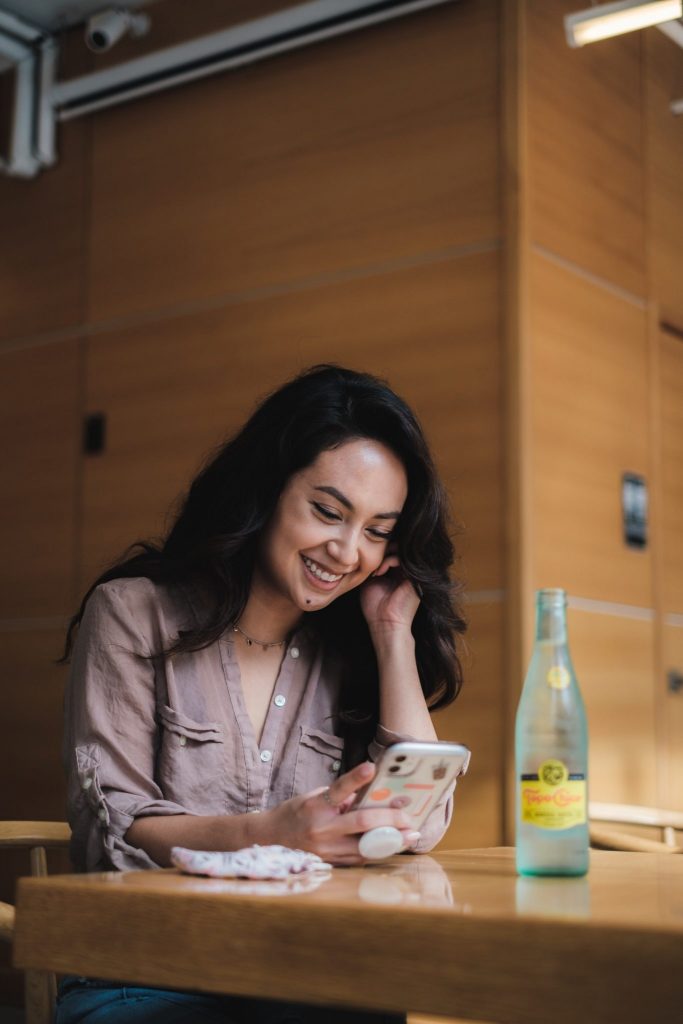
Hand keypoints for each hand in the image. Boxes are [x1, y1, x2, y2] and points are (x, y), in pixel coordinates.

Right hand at [261, 762, 419, 865]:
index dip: (355, 778)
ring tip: (410, 835)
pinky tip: (392, 845)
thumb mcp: (313, 797)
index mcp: (316, 806)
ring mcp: (326, 849)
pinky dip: (377, 850)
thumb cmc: (296, 813)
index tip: (371, 767)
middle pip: (361, 822)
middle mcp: (321, 828)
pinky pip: (360, 858)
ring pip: (365, 846)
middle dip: (389, 819)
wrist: (270, 839)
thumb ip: (340, 797)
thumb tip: (371, 795)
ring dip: (391, 840)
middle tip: (408, 816)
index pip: (338, 788)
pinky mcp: (331, 863)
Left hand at [359, 550, 420, 637]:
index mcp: (398, 574)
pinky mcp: (414, 577)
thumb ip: (372, 567)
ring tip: (374, 569)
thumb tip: (366, 552)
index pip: (393, 552)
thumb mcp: (370, 582)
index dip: (380, 551)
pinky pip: (402, 559)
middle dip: (383, 550)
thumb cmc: (375, 608)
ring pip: (401, 551)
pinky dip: (388, 561)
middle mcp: (406, 573)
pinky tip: (379, 572)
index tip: (367, 560)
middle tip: (371, 559)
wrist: (385, 624)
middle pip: (398, 548)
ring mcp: (411, 574)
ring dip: (384, 555)